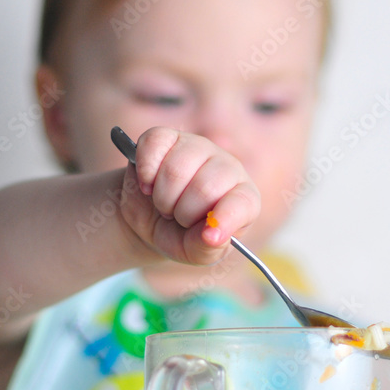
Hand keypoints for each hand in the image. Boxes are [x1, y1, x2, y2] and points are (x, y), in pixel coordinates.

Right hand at [119, 127, 258, 265]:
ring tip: (165, 203)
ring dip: (162, 196)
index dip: (225, 219)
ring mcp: (198, 147)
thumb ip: (207, 248)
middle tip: (178, 217)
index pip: (242, 202)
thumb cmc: (180, 236)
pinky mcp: (167, 137)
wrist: (148, 219)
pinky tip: (148, 183)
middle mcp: (227, 168)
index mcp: (243, 199)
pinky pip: (154, 144)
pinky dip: (145, 171)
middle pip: (204, 187)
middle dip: (182, 212)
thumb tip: (211, 235)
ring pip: (176, 169)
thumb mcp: (195, 253)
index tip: (208, 237)